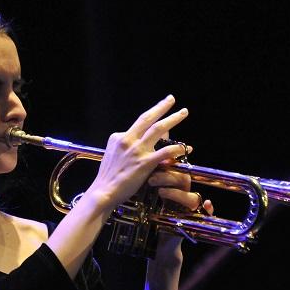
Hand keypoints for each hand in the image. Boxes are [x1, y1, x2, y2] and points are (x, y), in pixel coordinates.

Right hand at [85, 95, 189, 210]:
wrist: (104, 191)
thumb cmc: (107, 177)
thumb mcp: (112, 155)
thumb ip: (123, 147)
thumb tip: (134, 144)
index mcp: (118, 137)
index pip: (137, 125)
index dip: (151, 119)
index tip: (160, 115)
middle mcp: (127, 139)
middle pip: (147, 118)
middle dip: (161, 107)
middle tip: (171, 99)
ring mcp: (137, 150)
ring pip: (158, 129)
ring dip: (172, 119)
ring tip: (183, 113)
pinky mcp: (144, 163)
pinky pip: (165, 151)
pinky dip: (177, 148)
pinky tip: (186, 148)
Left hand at [147, 154, 213, 267]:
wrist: (157, 244)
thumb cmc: (153, 220)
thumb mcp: (148, 202)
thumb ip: (148, 188)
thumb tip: (140, 171)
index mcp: (174, 189)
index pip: (175, 172)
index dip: (166, 168)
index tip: (151, 167)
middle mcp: (183, 196)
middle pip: (184, 181)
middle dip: (168, 178)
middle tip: (151, 179)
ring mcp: (189, 209)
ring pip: (192, 197)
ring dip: (178, 193)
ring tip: (160, 192)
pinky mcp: (194, 221)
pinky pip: (207, 213)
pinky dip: (209, 208)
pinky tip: (207, 203)